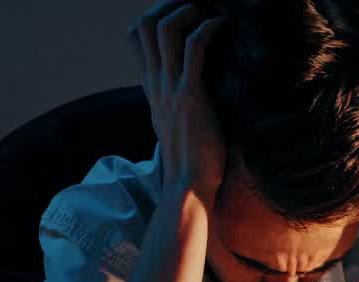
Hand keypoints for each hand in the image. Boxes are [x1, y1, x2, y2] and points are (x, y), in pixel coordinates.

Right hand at [128, 1, 225, 201]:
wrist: (188, 187)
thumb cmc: (190, 161)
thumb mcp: (175, 124)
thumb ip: (175, 102)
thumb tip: (190, 92)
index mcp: (151, 89)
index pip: (135, 39)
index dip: (155, 17)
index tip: (181, 16)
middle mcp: (156, 85)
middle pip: (144, 25)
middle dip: (169, 7)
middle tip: (195, 8)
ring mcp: (169, 89)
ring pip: (164, 29)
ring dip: (188, 11)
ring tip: (210, 12)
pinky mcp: (190, 95)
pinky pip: (194, 47)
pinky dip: (208, 28)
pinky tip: (223, 27)